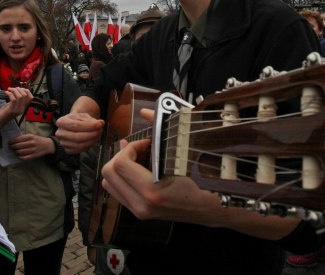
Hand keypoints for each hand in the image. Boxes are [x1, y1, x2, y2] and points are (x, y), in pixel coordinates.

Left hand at [0, 87, 32, 137]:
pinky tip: (6, 92)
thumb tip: (17, 90)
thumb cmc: (4, 113)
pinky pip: (13, 99)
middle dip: (19, 89)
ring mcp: (17, 110)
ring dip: (14, 90)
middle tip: (12, 88)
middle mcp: (22, 109)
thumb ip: (16, 99)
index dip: (27, 91)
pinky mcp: (11, 110)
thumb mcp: (12, 105)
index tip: (20, 88)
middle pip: (25, 95)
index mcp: (23, 108)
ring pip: (20, 97)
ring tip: (9, 89)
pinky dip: (10, 94)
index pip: (31, 98)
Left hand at [9, 134, 54, 159]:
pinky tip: (18, 155)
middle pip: (17, 146)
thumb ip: (23, 137)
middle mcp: (31, 143)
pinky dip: (20, 157)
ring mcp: (32, 150)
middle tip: (10, 147)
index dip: (11, 141)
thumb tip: (13, 140)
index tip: (9, 142)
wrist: (48, 145)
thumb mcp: (31, 135)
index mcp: (30, 136)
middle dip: (12, 147)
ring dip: (15, 152)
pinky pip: (24, 158)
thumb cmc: (38, 139)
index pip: (17, 139)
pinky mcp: (33, 156)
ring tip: (14, 151)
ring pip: (20, 152)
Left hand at [101, 139, 298, 238]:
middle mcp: (142, 205)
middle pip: (108, 173)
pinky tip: (139, 167)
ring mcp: (140, 212)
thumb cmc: (205, 178)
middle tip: (141, 147)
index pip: (120, 164)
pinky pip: (118, 192)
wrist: (216, 209)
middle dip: (121, 155)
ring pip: (109, 184)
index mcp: (151, 191)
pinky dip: (123, 176)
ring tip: (139, 156)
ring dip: (119, 166)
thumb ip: (161, 129)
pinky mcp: (141, 213)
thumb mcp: (184, 151)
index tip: (147, 141)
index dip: (131, 146)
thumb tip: (144, 111)